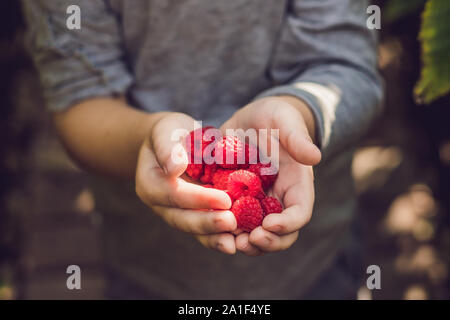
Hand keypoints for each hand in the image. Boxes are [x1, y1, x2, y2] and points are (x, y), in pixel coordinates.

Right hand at [135, 112, 236, 253]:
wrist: (175, 142)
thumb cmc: (170, 133)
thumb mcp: (166, 132)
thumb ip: (167, 147)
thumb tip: (174, 167)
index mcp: (150, 183)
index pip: (175, 194)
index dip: (198, 199)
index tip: (224, 199)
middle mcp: (160, 204)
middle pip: (182, 218)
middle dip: (207, 223)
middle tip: (231, 223)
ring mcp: (175, 213)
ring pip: (193, 230)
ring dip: (214, 237)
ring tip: (235, 243)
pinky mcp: (191, 216)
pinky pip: (203, 231)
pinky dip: (218, 237)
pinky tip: (236, 242)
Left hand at [221, 96, 320, 255]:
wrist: (251, 119)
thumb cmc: (274, 116)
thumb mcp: (285, 120)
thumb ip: (297, 138)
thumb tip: (315, 157)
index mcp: (296, 184)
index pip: (300, 212)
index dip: (288, 224)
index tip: (269, 224)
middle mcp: (279, 199)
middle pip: (281, 233)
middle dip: (267, 242)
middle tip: (247, 241)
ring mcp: (257, 203)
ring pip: (257, 234)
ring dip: (246, 243)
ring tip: (231, 243)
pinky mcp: (237, 201)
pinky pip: (234, 222)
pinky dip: (226, 230)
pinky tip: (213, 229)